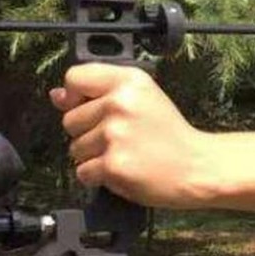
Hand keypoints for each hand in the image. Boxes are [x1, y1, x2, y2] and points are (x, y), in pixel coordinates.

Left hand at [50, 65, 214, 207]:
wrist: (197, 167)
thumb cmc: (170, 135)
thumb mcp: (142, 99)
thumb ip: (99, 93)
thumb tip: (57, 96)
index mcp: (129, 80)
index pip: (74, 78)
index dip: (74, 96)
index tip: (87, 107)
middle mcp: (120, 103)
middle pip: (69, 119)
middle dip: (88, 132)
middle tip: (121, 137)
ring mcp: (115, 134)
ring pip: (75, 148)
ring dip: (94, 156)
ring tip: (125, 153)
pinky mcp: (113, 164)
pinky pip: (83, 172)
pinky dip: (98, 177)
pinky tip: (123, 170)